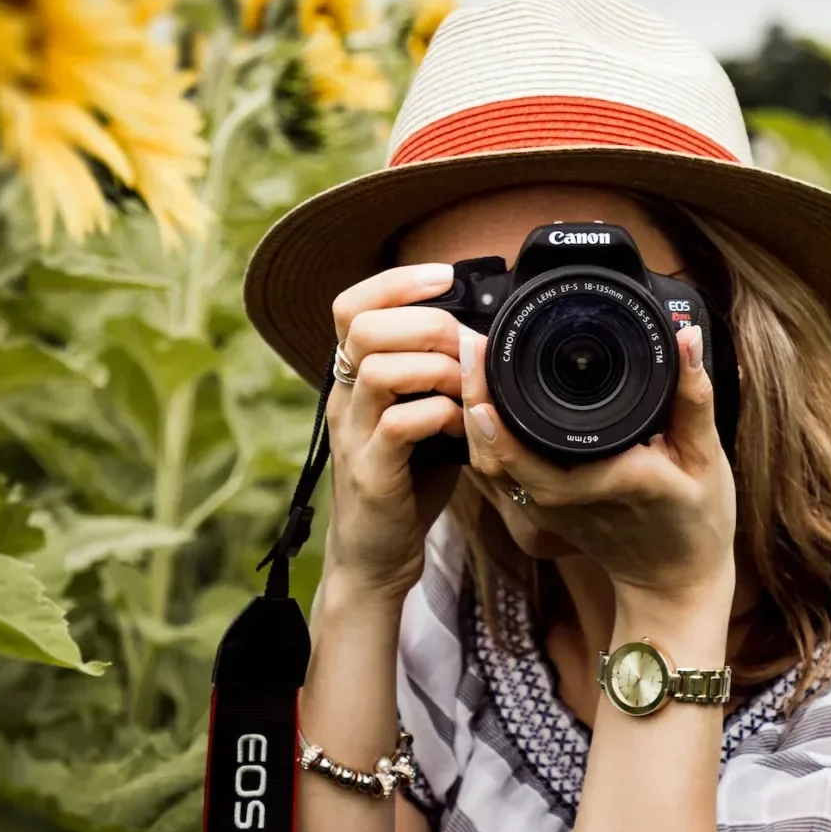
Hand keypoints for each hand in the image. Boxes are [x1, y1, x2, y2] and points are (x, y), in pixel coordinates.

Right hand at [323, 263, 465, 601]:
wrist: (375, 556)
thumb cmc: (407, 481)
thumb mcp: (422, 416)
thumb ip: (440, 378)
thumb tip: (486, 338)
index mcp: (353, 378)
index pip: (350, 305)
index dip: (395, 281)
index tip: (444, 275)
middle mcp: (343, 399)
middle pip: (364, 327)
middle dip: (427, 323)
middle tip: (467, 346)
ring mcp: (352, 436)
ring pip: (379, 369)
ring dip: (437, 369)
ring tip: (467, 388)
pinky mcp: (370, 473)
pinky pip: (399, 424)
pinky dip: (440, 415)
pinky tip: (461, 428)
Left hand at [460, 324, 736, 614]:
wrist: (674, 581)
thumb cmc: (696, 522)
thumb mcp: (706, 458)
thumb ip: (693, 396)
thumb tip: (685, 337)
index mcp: (607, 481)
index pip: (533, 450)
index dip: (498, 410)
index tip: (485, 357)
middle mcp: (566, 500)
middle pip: (495, 452)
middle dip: (473, 396)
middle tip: (471, 344)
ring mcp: (547, 511)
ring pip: (488, 465)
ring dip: (471, 415)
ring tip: (472, 362)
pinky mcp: (540, 513)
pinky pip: (499, 475)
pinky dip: (484, 438)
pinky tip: (483, 401)